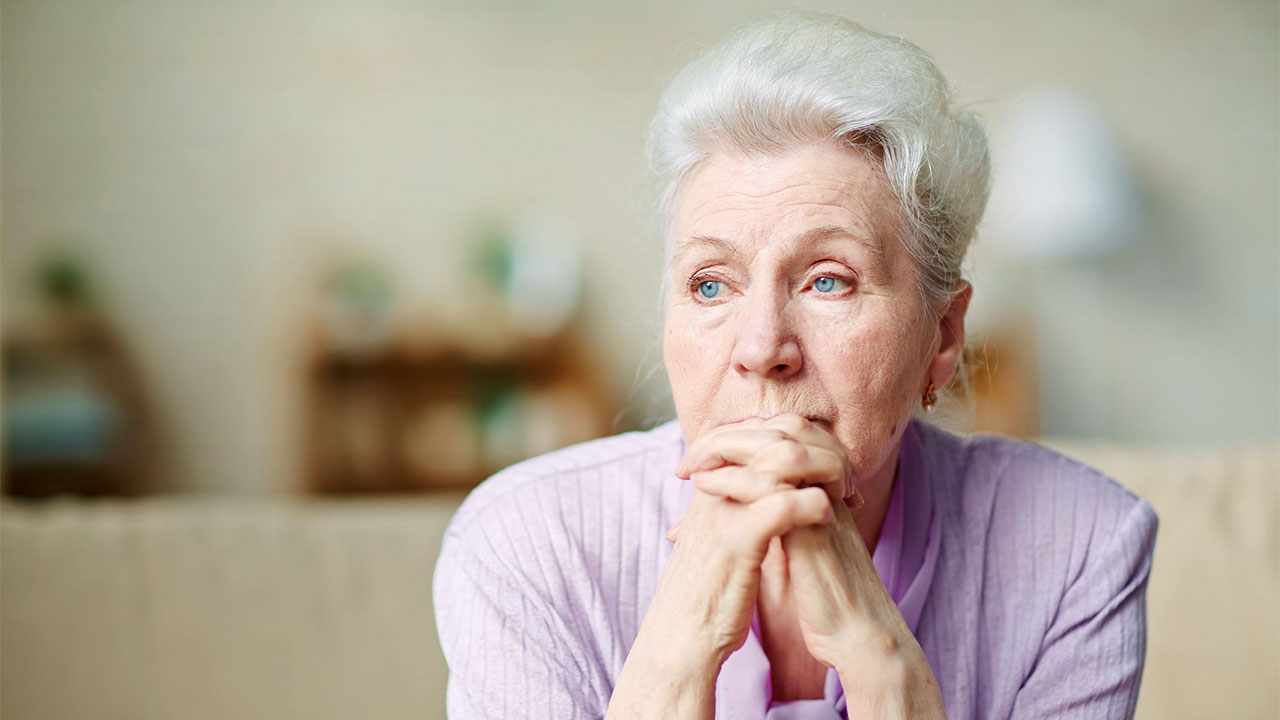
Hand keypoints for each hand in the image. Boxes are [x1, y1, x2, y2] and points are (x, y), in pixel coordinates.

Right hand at [608, 455, 833, 717]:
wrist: (681, 634)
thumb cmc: (708, 589)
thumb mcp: (720, 533)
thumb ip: (739, 503)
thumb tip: (771, 486)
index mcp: (711, 480)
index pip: (756, 429)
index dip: (800, 438)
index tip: (829, 464)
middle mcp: (714, 485)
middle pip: (771, 435)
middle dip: (818, 449)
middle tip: (845, 478)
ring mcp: (724, 509)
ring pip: (781, 460)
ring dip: (822, 472)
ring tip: (843, 495)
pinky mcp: (737, 539)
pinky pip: (784, 503)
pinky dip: (815, 505)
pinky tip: (831, 518)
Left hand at [674, 414, 940, 715]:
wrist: (856, 635)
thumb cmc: (823, 598)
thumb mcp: (799, 547)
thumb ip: (780, 516)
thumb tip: (740, 501)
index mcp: (824, 487)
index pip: (786, 434)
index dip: (741, 436)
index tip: (700, 456)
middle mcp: (829, 488)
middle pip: (785, 430)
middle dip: (732, 434)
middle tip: (691, 457)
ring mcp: (824, 503)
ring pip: (781, 449)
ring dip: (728, 449)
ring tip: (692, 468)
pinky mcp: (816, 529)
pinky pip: (776, 487)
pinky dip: (734, 479)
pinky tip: (705, 486)